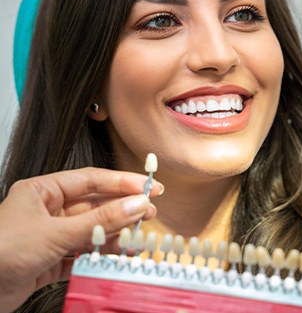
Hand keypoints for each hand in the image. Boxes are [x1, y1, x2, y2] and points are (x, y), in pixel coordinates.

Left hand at [0, 167, 162, 312]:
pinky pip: (85, 251)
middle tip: (149, 211)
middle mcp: (48, 210)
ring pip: (92, 229)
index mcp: (43, 191)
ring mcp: (51, 235)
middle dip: (123, 209)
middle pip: (95, 205)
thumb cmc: (0, 253)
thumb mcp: (56, 233)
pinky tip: (119, 254)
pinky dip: (102, 254)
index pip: (91, 180)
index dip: (122, 182)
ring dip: (116, 234)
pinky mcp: (53, 258)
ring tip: (139, 236)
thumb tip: (135, 205)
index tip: (148, 186)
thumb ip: (99, 221)